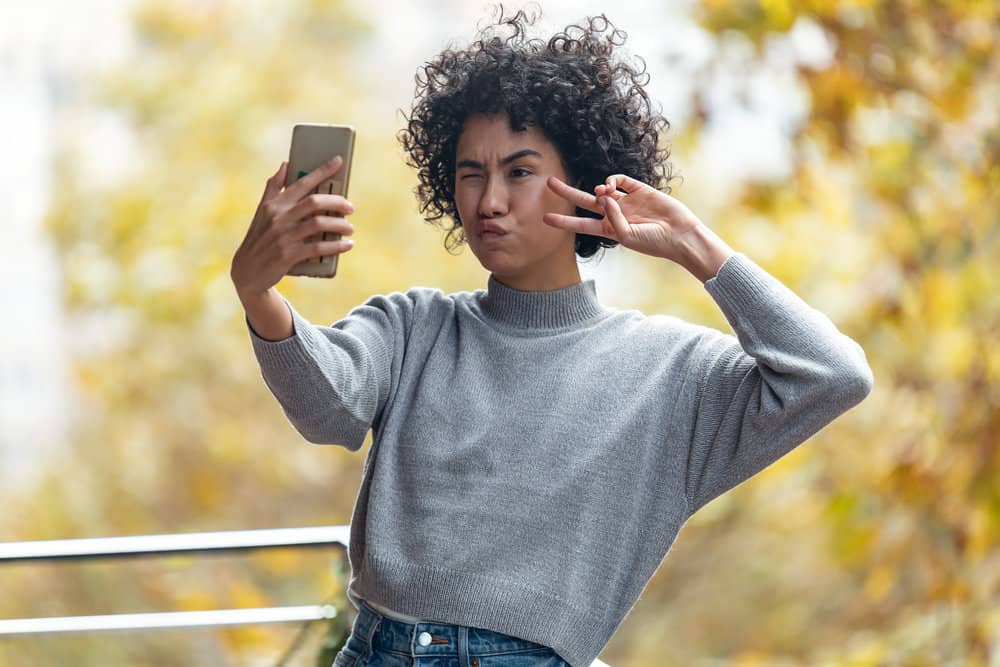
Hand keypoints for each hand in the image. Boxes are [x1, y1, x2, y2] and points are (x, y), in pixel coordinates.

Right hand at [231, 156, 355, 299]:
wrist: (247, 272)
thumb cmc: (259, 238)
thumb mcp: (262, 211)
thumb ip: (274, 187)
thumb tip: (286, 164)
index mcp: (274, 204)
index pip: (301, 182)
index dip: (322, 170)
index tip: (338, 161)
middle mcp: (279, 218)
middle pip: (315, 202)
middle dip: (337, 202)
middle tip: (350, 207)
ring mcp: (283, 236)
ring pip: (318, 224)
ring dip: (340, 225)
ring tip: (350, 228)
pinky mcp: (288, 256)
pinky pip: (318, 248)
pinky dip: (336, 246)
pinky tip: (347, 245)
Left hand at [543, 173, 705, 263]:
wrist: (679, 234)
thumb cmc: (654, 242)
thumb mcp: (628, 236)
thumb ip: (613, 219)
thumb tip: (604, 195)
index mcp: (609, 230)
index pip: (580, 224)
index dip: (563, 221)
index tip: (545, 218)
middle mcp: (614, 214)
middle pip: (584, 201)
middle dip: (566, 192)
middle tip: (549, 182)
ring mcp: (626, 201)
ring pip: (601, 189)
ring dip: (597, 190)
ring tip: (604, 194)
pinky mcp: (638, 189)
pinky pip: (619, 180)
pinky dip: (611, 179)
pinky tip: (610, 186)